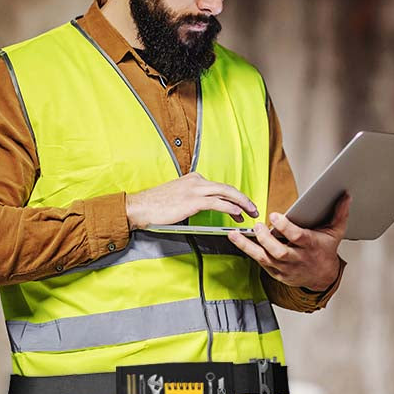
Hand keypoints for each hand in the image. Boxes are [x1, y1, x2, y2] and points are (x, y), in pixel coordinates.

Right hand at [126, 172, 258, 229]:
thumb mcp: (176, 197)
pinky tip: (238, 214)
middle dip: (243, 198)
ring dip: (242, 203)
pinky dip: (231, 208)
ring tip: (250, 213)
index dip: (233, 196)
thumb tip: (203, 209)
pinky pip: (218, 203)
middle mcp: (196, 181)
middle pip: (227, 188)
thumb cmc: (155, 206)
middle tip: (253, 208)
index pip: (219, 187)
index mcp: (193, 179)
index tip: (241, 206)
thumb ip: (191, 200)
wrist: (140, 207)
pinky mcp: (193, 200)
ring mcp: (195, 189)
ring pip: (226, 193)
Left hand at [228, 193, 350, 289]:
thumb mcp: (335, 232)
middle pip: (280, 252)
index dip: (286, 227)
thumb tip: (346, 195)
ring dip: (248, 246)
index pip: (298, 237)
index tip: (275, 216)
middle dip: (266, 239)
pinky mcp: (276, 273)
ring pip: (265, 258)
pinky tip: (237, 240)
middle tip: (257, 226)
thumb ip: (339, 213)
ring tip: (235, 234)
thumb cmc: (325, 250)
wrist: (322, 277)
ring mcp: (285, 268)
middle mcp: (297, 259)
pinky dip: (248, 252)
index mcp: (311, 246)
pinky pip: (260, 263)